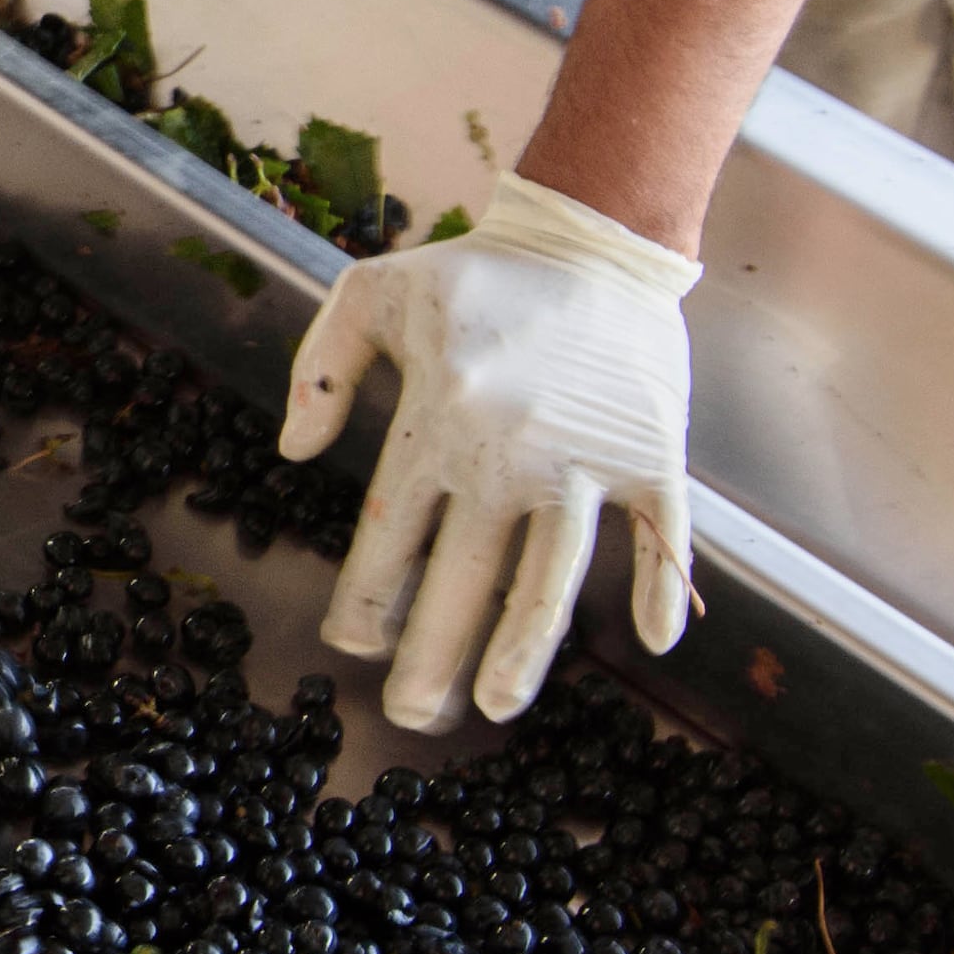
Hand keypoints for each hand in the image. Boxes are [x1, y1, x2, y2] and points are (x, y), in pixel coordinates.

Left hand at [280, 175, 699, 731]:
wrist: (593, 239)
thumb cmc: (475, 273)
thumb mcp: (371, 293)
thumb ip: (321, 369)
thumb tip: (291, 455)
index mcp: (437, 420)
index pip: (390, 535)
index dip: (367, 600)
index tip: (351, 647)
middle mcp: (509, 453)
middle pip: (465, 578)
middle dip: (433, 657)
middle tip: (412, 715)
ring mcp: (587, 460)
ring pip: (554, 577)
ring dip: (525, 649)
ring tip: (497, 706)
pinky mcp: (654, 454)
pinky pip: (661, 534)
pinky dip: (662, 588)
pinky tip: (651, 643)